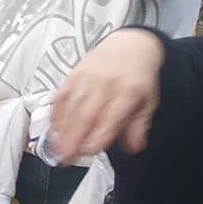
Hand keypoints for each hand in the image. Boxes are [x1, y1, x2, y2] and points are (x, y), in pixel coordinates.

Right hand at [47, 30, 165, 160]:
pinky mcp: (72, 76)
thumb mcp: (148, 100)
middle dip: (74, 138)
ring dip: (62, 130)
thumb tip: (134, 148)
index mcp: (127, 91)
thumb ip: (139, 125)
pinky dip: (55, 114)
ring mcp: (85, 79)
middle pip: (85, 114)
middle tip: (66, 159)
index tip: (90, 151)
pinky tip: (54, 130)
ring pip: (70, 107)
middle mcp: (104, 84)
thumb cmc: (138, 78)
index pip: (111, 116)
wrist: (128, 44)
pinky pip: (60, 96)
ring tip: (56, 150)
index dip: (99, 134)